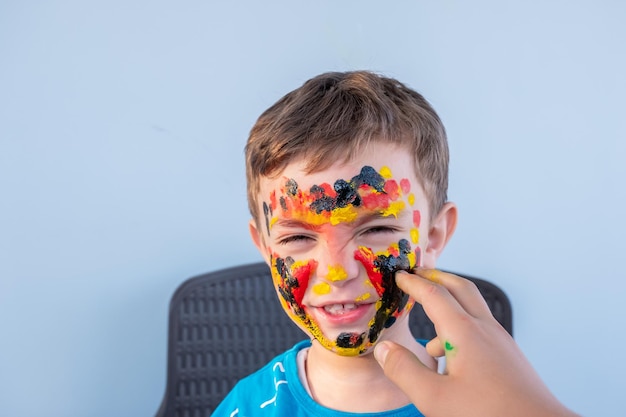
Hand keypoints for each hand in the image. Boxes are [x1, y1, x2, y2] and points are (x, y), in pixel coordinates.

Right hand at [374, 269, 578, 416]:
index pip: (434, 294)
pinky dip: (461, 327)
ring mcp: (500, 340)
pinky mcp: (508, 355)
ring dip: (449, 305)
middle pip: (460, 287)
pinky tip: (451, 360)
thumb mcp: (434, 398)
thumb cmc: (488, 414)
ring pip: (472, 308)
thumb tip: (383, 349)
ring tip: (428, 336)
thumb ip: (404, 371)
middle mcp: (485, 328)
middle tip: (417, 276)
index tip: (398, 275)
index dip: (413, 282)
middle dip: (437, 277)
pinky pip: (480, 328)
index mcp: (464, 332)